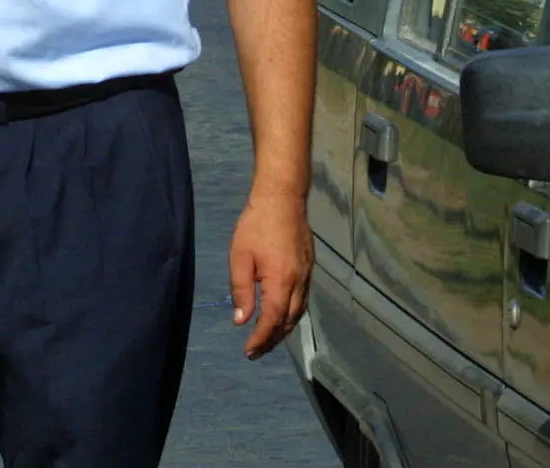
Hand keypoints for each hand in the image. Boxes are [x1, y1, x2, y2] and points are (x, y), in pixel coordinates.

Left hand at [228, 191, 311, 359]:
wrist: (282, 198)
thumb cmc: (256, 226)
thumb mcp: (240, 257)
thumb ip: (242, 291)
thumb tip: (241, 320)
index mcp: (281, 282)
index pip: (272, 321)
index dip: (261, 339)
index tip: (248, 351)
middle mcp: (299, 283)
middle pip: (289, 322)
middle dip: (273, 340)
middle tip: (256, 352)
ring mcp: (307, 275)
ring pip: (299, 312)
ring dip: (284, 329)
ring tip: (268, 339)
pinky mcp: (309, 267)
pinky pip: (302, 300)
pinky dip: (292, 314)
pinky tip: (281, 315)